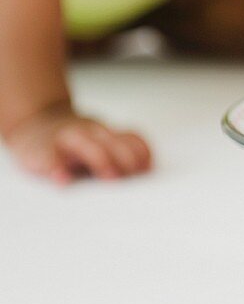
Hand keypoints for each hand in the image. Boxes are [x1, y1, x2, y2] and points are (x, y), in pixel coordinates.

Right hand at [3, 103, 151, 184]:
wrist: (35, 122)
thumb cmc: (75, 139)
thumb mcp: (100, 139)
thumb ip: (121, 148)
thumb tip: (148, 168)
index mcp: (105, 133)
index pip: (129, 138)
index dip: (140, 153)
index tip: (147, 170)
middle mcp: (88, 132)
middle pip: (111, 142)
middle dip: (125, 158)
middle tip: (131, 177)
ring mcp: (64, 138)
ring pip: (85, 144)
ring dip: (101, 160)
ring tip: (110, 177)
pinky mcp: (39, 150)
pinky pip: (49, 157)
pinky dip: (56, 168)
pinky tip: (63, 181)